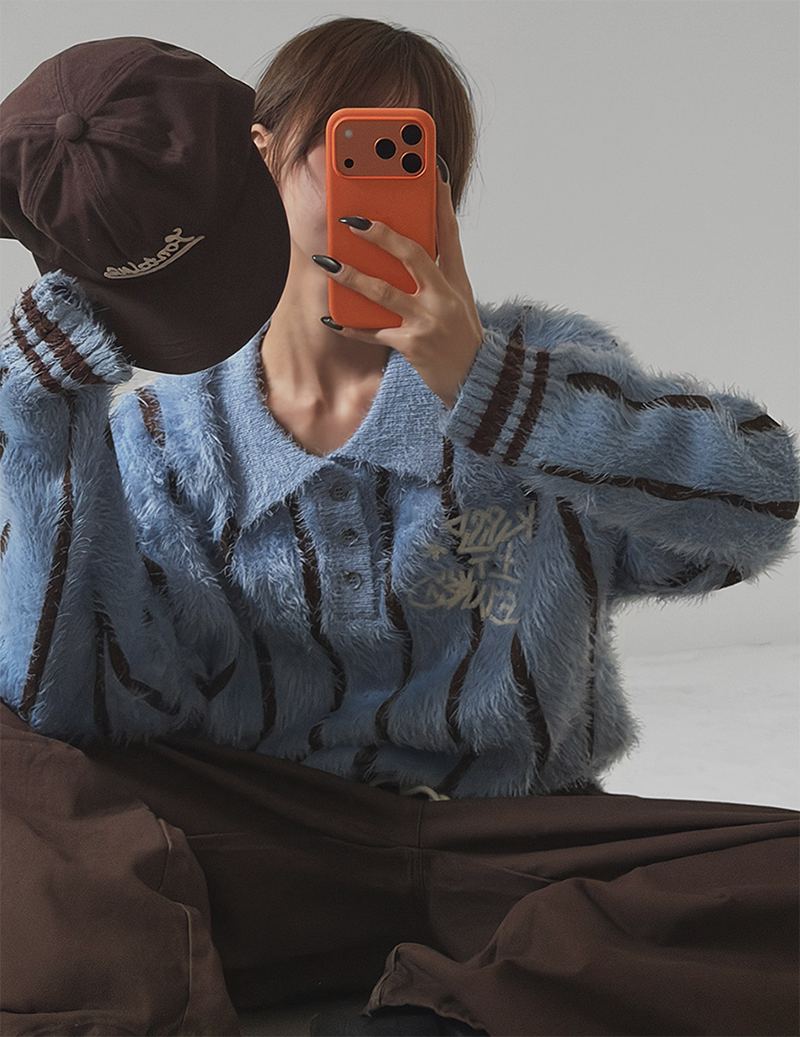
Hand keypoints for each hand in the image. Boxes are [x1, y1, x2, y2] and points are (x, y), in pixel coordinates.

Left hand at [314, 169, 483, 407]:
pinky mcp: (412, 345)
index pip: (447, 231)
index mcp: (455, 278)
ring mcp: (427, 321)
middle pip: (411, 254)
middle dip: (379, 235)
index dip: (438, 199)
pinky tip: (332, 318)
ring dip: (352, 276)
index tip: (429, 169)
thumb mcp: (459, 294)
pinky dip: (351, 326)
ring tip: (327, 263)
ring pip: (383, 292)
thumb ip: (440, 264)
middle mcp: (443, 296)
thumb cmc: (461, 334)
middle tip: (350, 221)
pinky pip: (374, 332)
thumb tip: (415, 235)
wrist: (475, 379)